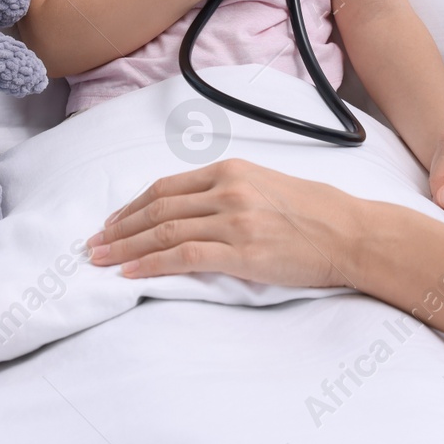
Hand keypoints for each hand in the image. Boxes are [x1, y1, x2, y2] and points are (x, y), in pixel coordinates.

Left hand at [84, 158, 357, 287]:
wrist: (350, 232)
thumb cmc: (316, 212)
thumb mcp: (267, 186)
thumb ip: (228, 193)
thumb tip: (191, 211)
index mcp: (232, 170)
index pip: (166, 188)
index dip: (132, 206)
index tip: (112, 222)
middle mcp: (228, 190)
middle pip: (158, 209)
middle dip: (119, 228)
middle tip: (92, 245)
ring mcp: (234, 220)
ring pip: (164, 231)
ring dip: (126, 247)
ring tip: (100, 261)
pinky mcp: (242, 251)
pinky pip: (184, 256)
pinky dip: (151, 264)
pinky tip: (130, 273)